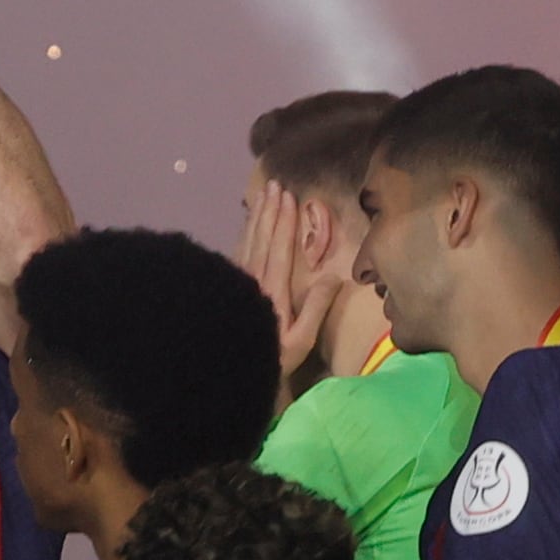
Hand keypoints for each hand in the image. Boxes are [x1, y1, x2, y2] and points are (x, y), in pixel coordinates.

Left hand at [235, 180, 342, 385]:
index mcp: (273, 290)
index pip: (280, 248)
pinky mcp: (227, 286)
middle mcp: (253, 280)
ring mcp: (237, 282)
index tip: (289, 197)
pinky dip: (243, 234)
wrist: (225, 372)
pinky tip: (245, 226)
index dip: (285, 221)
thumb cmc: (269, 358)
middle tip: (275, 186)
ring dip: (255, 217)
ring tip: (261, 195)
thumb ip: (316, 308)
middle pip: (262, 238)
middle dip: (270, 210)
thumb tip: (335, 276)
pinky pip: (237, 252)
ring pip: (247, 241)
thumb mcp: (300, 340)